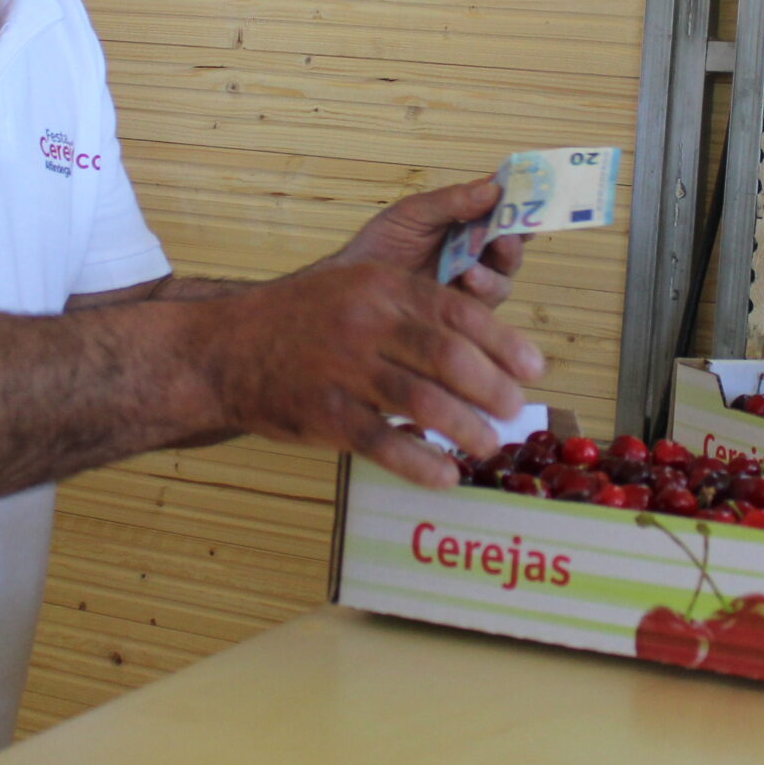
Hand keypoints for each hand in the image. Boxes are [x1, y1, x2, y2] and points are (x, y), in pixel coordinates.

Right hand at [208, 261, 545, 487]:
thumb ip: (414, 310)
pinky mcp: (323, 414)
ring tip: (488, 445)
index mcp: (383, 287)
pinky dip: (421, 463)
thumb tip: (484, 347)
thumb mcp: (359, 290)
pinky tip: (446, 476)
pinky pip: (383, 443)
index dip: (505, 343)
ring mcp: (343, 369)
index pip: (460, 312)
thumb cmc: (305, 321)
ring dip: (467, 429)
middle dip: (495, 390)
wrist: (228, 348)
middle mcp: (366, 323)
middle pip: (450, 358)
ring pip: (424, 402)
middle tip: (516, 411)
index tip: (535, 368)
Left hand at [332, 178, 525, 308]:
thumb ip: (452, 202)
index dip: (519, 202)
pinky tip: (469, 276)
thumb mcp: (414, 214)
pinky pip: (485, 301)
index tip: (528, 194)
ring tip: (488, 252)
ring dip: (502, 261)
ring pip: (505, 274)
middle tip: (510, 229)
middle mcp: (476, 252)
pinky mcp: (463, 311)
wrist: (352, 285)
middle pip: (511, 243)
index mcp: (467, 223)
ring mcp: (472, 282)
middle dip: (515, 234)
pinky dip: (482, 285)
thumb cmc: (383, 244)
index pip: (502, 210)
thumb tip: (493, 188)